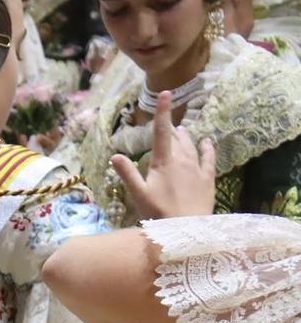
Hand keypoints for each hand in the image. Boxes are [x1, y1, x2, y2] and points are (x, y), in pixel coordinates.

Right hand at [112, 90, 216, 220]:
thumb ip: (127, 174)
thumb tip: (114, 155)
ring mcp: (196, 168)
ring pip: (191, 146)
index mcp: (163, 162)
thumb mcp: (138, 195)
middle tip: (170, 123)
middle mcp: (182, 160)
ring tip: (183, 130)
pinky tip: (206, 142)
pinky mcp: (207, 178)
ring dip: (186, 137)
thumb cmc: (159, 213)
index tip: (165, 94)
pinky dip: (207, 148)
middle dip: (173, 128)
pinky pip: (209, 158)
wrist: (187, 228)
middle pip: (177, 138)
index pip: (161, 132)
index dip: (162, 112)